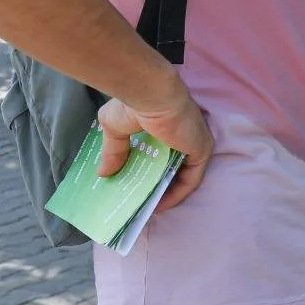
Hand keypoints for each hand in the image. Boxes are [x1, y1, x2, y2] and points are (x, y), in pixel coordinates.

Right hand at [96, 85, 214, 211]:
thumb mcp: (115, 129)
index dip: (148, 170)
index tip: (134, 186)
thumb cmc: (133, 105)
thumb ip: (114, 152)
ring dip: (166, 192)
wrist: (152, 94)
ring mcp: (194, 142)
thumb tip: (102, 174)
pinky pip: (191, 179)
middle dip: (156, 184)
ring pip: (181, 174)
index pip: (161, 152)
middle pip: (172, 165)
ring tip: (147, 210)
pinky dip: (177, 194)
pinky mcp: (202, 150)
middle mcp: (182, 134)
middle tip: (140, 202)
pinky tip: (160, 207)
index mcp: (165, 125)